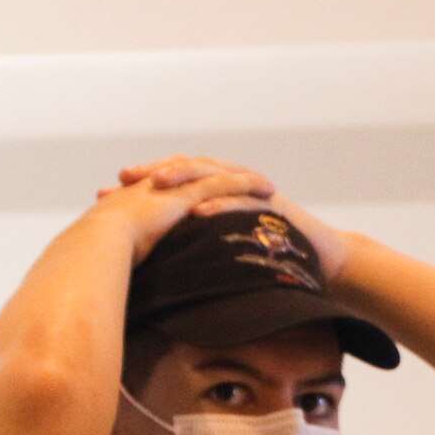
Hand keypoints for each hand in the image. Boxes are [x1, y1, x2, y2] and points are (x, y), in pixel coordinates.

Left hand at [116, 155, 353, 282]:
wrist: (327, 262)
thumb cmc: (275, 261)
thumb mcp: (227, 251)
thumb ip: (197, 246)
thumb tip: (154, 264)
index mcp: (217, 194)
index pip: (172, 181)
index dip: (140, 183)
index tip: (107, 190)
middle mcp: (231, 185)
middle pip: (185, 170)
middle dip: (153, 172)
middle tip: (123, 178)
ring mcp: (252, 193)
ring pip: (211, 177)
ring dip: (183, 178)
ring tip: (155, 185)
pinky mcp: (271, 206)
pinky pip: (241, 202)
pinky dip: (219, 206)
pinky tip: (197, 212)